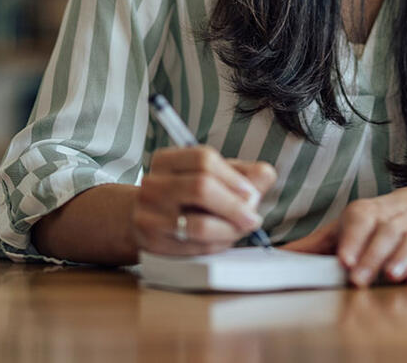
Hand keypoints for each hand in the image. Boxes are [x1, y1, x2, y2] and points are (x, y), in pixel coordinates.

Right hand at [131, 146, 276, 255]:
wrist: (140, 221)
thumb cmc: (185, 196)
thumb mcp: (211, 177)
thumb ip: (242, 173)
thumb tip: (266, 174)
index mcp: (166, 160)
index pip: (203, 159)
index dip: (234, 177)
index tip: (252, 192)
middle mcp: (153, 185)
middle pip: (201, 187)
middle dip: (235, 205)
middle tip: (253, 217)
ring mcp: (149, 216)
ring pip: (200, 224)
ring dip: (230, 229)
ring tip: (241, 229)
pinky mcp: (154, 244)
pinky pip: (195, 247)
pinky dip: (218, 244)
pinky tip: (223, 239)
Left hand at [282, 185, 406, 286]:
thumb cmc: (376, 222)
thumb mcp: (346, 226)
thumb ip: (315, 244)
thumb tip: (278, 256)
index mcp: (365, 212)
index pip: (359, 221)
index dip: (352, 240)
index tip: (344, 260)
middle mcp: (391, 218)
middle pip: (383, 234)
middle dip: (372, 256)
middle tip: (358, 279)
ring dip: (400, 259)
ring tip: (391, 276)